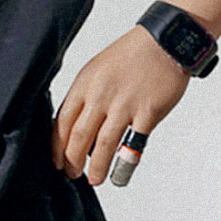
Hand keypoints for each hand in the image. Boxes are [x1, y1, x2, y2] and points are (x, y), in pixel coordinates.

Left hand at [51, 27, 189, 185]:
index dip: (57, 145)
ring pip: (102, 145)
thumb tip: (79, 126)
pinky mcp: (147, 113)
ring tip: (94, 178)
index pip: (62, 121)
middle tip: (73, 173)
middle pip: (78, 136)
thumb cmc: (133, 54)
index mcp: (85, 84)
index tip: (56, 160)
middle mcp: (101, 95)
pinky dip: (124, 162)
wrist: (164, 42)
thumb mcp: (98, 69)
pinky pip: (133, 144)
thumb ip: (87, 96)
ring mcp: (124, 105)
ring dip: (96, 167)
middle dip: (72, 161)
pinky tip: (120, 172)